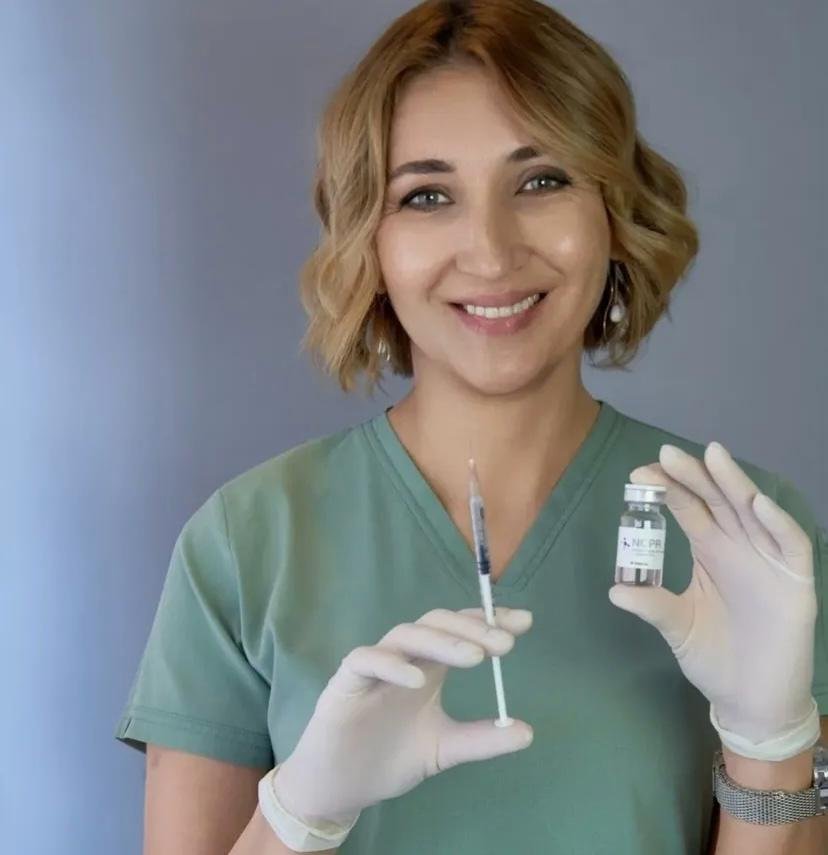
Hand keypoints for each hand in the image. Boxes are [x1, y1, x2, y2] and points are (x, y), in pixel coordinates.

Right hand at [272, 606, 533, 826]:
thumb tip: (528, 732)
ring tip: (474, 658)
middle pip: (436, 625)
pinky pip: (365, 660)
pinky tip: (418, 679)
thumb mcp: (445, 748)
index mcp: (428, 667)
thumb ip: (481, 739)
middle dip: (471, 629)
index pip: (460, 631)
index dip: (489, 622)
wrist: (343, 787)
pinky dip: (391, 664)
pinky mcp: (345, 682)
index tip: (524, 623)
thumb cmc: (390, 757)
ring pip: (406, 635)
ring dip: (441, 642)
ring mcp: (374, 666)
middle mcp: (404, 658)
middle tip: (504, 644)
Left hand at [608, 441, 817, 757]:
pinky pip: (790, 545)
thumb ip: (653, 606)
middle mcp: (737, 546)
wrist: (750, 702)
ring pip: (753, 512)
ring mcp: (767, 560)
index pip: (688, 507)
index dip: (668, 488)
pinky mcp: (794, 581)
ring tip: (714, 456)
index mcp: (709, 550)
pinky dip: (777, 524)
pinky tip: (758, 504)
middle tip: (667, 455)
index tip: (639, 475)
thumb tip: (614, 590)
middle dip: (695, 476)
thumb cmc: (714, 658)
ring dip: (735, 484)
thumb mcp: (677, 627)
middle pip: (717, 501)